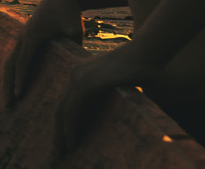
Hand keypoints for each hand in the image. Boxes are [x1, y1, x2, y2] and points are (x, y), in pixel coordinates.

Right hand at [4, 0, 82, 105]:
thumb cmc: (71, 13)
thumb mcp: (75, 28)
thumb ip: (72, 44)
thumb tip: (76, 65)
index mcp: (34, 36)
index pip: (24, 62)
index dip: (21, 79)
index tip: (18, 96)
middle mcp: (23, 37)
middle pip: (10, 65)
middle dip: (8, 86)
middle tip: (8, 106)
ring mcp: (22, 36)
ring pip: (10, 62)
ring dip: (7, 81)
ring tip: (9, 100)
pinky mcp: (24, 37)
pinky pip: (15, 58)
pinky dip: (12, 73)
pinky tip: (14, 86)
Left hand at [52, 41, 156, 156]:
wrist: (147, 52)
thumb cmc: (141, 68)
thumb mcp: (119, 84)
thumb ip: (109, 95)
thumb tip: (110, 113)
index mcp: (81, 74)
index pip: (66, 103)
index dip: (63, 124)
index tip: (63, 141)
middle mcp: (76, 74)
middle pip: (60, 108)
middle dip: (58, 132)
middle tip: (57, 152)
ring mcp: (79, 76)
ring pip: (63, 110)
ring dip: (61, 133)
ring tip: (62, 151)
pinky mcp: (87, 82)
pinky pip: (73, 108)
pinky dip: (70, 125)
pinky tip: (71, 140)